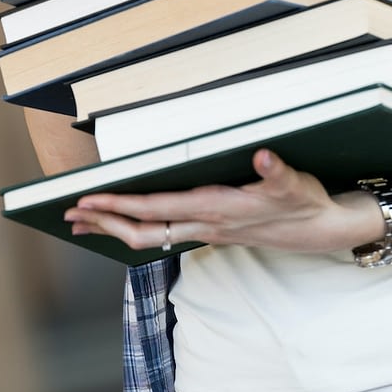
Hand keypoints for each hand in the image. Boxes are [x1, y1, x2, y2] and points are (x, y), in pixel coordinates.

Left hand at [64, 149, 379, 253]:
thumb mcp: (295, 183)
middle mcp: (204, 225)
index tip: (87, 200)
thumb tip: (262, 155)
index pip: (155, 210)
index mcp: (215, 209)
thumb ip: (276, 170)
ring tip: (83, 221)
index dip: (119, 206)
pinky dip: (136, 228)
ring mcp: (205, 231)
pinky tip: (124, 222)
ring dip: (114, 228)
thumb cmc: (305, 202)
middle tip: (68, 215)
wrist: (323, 230)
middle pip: (140, 232)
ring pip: (148, 237)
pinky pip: (162, 234)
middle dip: (103, 223)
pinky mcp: (210, 231)